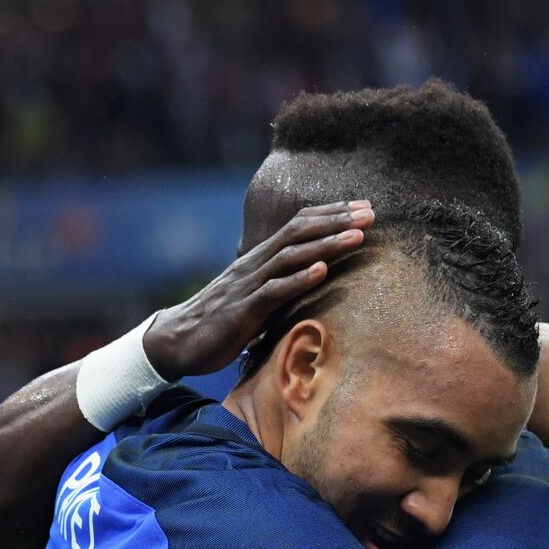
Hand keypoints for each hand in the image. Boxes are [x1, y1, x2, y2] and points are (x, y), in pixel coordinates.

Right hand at [143, 201, 375, 379]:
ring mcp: (248, 285)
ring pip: (291, 256)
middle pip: (299, 232)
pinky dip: (299, 279)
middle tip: (371, 212)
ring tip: (357, 236)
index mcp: (259, 259)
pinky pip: (273, 290)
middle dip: (336, 221)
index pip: (298, 226)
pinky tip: (322, 271)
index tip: (363, 207)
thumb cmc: (221, 322)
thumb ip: (280, 285)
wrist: (177, 340)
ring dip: (326, 245)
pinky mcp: (243, 310)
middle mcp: (255, 265)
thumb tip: (311, 282)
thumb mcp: (254, 297)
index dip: (331, 215)